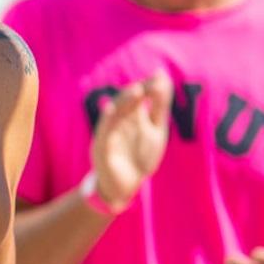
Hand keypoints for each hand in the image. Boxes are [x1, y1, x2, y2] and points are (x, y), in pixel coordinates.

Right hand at [88, 71, 172, 212]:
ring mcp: (108, 134)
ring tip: (137, 90)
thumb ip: (159, 106)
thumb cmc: (140, 157)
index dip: (149, 85)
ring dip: (123, 101)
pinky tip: (110, 109)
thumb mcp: (156, 130)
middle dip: (138, 90)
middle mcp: (118, 121)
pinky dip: (106, 120)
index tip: (160, 75)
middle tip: (152, 82)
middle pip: (126, 100)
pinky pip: (102, 132)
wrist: (125, 187)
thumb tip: (162, 75)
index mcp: (132, 115)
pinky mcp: (101, 148)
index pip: (138, 95)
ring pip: (113, 113)